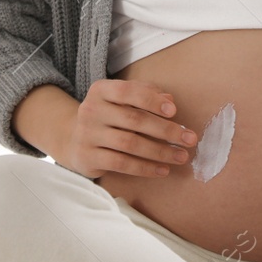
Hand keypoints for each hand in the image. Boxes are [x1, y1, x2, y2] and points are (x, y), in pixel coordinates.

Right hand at [57, 79, 197, 180]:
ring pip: (130, 144)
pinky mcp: (88, 157)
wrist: (72, 140)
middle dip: (166, 130)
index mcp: (101, 91)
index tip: (174, 110)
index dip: (152, 100)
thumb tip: (169, 99)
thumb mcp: (121, 101)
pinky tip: (162, 170)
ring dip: (160, 152)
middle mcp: (91, 110)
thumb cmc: (107, 117)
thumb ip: (145, 95)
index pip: (128, 91)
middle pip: (134, 120)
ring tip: (181, 157)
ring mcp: (87, 134)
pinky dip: (145, 168)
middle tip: (189, 139)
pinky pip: (122, 164)